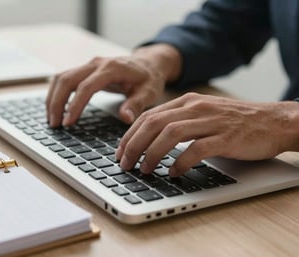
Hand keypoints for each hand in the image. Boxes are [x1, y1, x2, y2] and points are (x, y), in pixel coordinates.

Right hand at [46, 44, 181, 126]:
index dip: (75, 105)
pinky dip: (56, 93)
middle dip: (56, 102)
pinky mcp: (85, 70)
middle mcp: (97, 63)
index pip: (86, 86)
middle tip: (54, 125)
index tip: (68, 123)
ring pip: (61, 77)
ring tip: (52, 120)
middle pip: (67, 79)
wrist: (148, 63)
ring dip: (53, 98)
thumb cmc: (149, 78)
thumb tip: (125, 118)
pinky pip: (64, 78)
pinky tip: (56, 108)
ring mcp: (89, 65)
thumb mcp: (149, 92)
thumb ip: (137, 104)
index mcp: (112, 68)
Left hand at [116, 93, 298, 175]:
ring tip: (145, 169)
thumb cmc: (235, 121)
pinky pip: (196, 149)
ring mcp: (210, 121)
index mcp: (186, 102)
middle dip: (134, 145)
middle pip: (153, 124)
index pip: (149, 116)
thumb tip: (150, 141)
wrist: (273, 121)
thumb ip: (178, 121)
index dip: (130, 135)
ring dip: (152, 154)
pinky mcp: (225, 137)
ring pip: (170, 134)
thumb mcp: (202, 113)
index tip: (120, 151)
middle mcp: (195, 108)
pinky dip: (181, 162)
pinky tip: (174, 172)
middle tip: (125, 164)